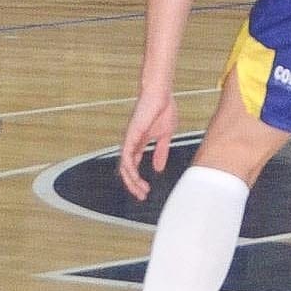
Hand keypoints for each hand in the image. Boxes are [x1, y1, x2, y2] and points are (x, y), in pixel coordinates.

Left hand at [117, 83, 179, 199]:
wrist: (160, 94)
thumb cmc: (163, 109)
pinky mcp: (130, 136)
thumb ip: (161, 152)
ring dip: (132, 181)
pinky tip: (136, 176)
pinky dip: (130, 168)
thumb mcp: (165, 136)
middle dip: (133, 185)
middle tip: (142, 196)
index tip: (145, 191)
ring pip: (124, 166)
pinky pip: (126, 156)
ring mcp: (129, 140)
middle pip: (127, 170)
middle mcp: (131, 144)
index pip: (134, 166)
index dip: (137, 180)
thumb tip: (159, 168)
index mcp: (139, 143)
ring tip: (141, 190)